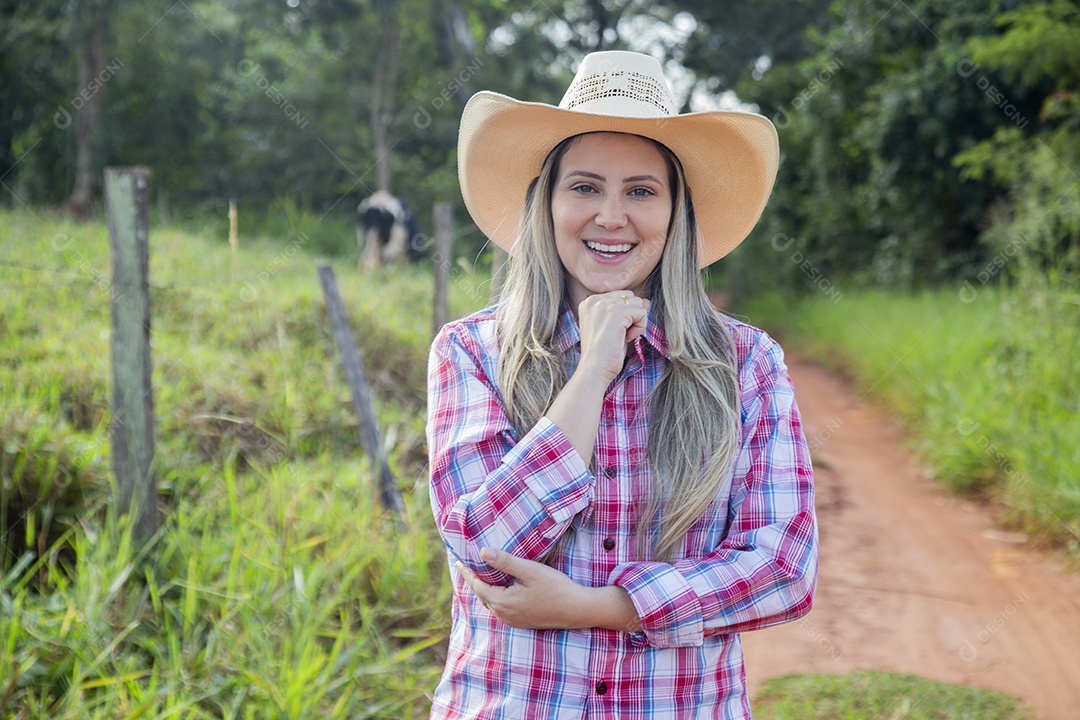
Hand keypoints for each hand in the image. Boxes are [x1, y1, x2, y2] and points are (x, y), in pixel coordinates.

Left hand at [456, 547, 641, 632]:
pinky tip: (501, 587)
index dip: (467, 573)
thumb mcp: (530, 570)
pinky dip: (496, 596)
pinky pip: (502, 608)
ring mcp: (513, 621)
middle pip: (483, 596)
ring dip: (486, 589)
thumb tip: (482, 552)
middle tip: (468, 565)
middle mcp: (504, 615)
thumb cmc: (556, 588)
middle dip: (475, 581)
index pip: (477, 586)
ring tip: (482, 574)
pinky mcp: (522, 622)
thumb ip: (505, 562)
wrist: (578, 609)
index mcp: (503, 603)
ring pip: (492, 603)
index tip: (459, 561)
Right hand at [576, 291, 649, 382]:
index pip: (620, 296)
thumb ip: (627, 311)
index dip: (624, 316)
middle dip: (631, 316)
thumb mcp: (616, 327)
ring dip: (636, 322)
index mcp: (589, 302)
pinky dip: (639, 328)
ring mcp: (604, 305)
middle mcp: (594, 300)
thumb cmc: (603, 353)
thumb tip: (645, 301)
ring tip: (623, 336)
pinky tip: (627, 338)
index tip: (613, 332)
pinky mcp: (616, 312)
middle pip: (630, 297)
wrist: (594, 369)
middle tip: (619, 334)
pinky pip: (641, 312)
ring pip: (637, 303)